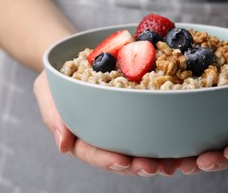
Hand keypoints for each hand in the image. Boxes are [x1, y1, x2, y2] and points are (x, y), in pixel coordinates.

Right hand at [33, 71, 179, 176]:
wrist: (75, 59)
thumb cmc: (58, 77)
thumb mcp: (47, 90)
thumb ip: (54, 115)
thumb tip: (62, 145)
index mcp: (80, 135)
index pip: (91, 152)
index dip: (107, 159)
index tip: (123, 161)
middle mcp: (102, 136)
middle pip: (119, 157)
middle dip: (137, 165)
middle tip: (154, 167)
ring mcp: (119, 128)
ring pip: (138, 150)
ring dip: (156, 159)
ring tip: (174, 164)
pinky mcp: (135, 117)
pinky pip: (149, 130)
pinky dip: (165, 139)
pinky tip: (180, 144)